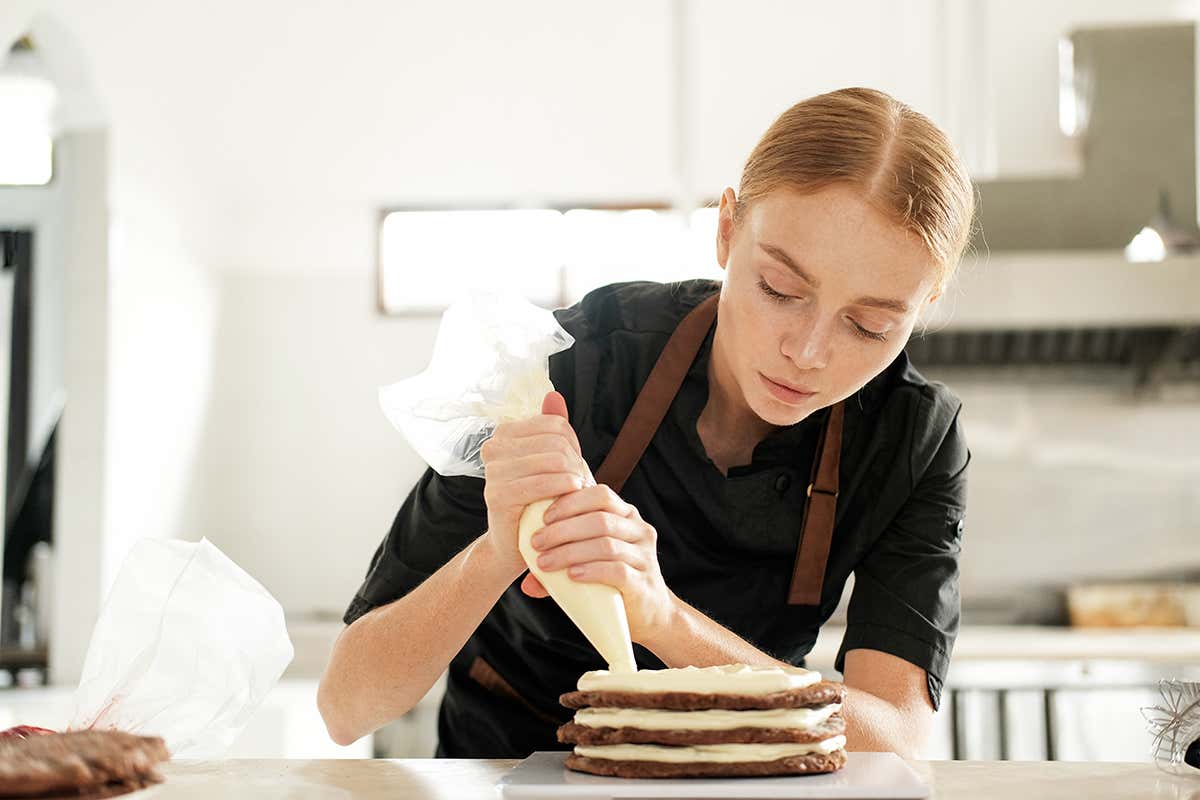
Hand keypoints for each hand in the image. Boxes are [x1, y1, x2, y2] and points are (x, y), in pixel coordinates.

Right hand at [480, 391, 594, 577]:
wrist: (518, 543)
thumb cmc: (539, 499)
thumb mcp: (549, 461)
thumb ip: (551, 428)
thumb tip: (553, 395)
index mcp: (504, 433)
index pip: (555, 425)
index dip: (574, 446)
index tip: (575, 467)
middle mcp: (493, 447)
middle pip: (556, 442)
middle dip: (576, 464)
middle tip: (580, 485)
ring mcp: (492, 471)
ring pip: (553, 460)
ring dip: (573, 479)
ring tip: (576, 494)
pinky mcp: (497, 495)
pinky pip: (542, 483)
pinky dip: (563, 490)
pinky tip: (569, 499)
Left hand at [521, 483, 676, 643]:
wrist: (649, 616)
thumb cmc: (614, 585)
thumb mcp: (589, 565)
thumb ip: (561, 566)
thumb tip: (526, 583)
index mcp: (626, 516)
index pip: (600, 495)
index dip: (571, 502)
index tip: (543, 518)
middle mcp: (639, 531)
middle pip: (600, 518)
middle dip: (563, 529)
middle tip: (537, 543)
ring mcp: (644, 556)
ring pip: (606, 543)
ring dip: (570, 551)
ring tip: (545, 562)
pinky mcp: (643, 582)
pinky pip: (617, 570)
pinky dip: (591, 570)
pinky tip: (572, 575)